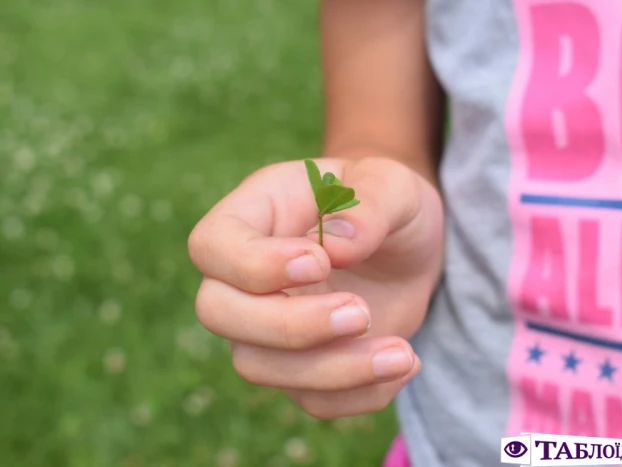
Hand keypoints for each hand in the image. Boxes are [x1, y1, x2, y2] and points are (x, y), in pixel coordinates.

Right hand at [188, 156, 443, 418]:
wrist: (406, 247)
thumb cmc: (388, 203)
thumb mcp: (394, 186)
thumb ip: (370, 205)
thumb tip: (335, 247)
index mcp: (255, 214)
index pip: (214, 245)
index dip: (255, 265)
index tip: (321, 262)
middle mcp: (245, 275)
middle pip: (219, 313)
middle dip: (290, 325)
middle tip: (361, 313)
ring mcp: (265, 325)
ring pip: (260, 366)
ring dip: (333, 370)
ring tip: (401, 353)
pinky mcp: (299, 365)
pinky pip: (310, 399)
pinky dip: (360, 394)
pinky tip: (404, 362)